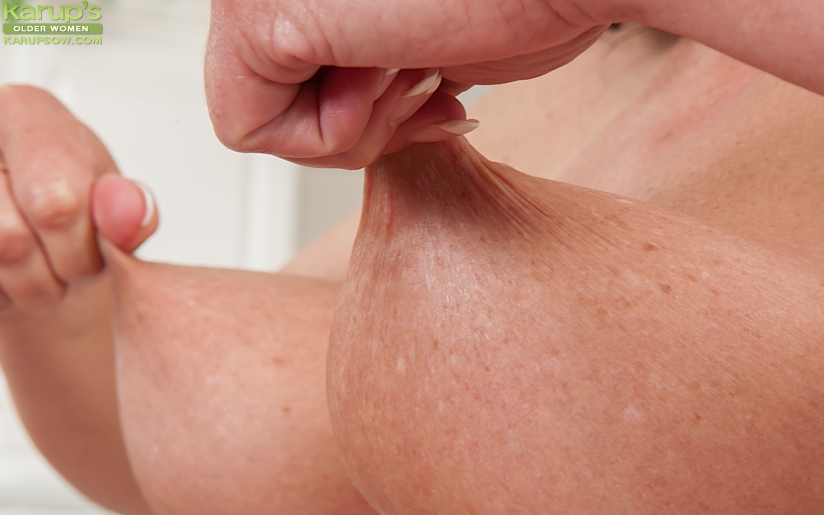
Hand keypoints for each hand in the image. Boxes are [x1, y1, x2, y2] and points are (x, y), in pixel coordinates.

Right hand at [0, 85, 157, 317]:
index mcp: (26, 113)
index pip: (57, 205)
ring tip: (41, 268)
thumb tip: (129, 212)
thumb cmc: (72, 201)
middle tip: (67, 263)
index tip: (92, 245)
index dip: (82, 249)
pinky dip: (0, 296)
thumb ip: (129, 209)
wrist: (37, 224)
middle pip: (11, 241)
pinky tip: (9, 273)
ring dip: (25, 289)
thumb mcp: (114, 201)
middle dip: (54, 273)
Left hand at [204, 0, 612, 166]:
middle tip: (418, 79)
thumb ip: (353, 63)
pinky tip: (387, 75)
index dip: (355, 104)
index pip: (278, 72)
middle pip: (265, 94)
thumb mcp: (414, 45)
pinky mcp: (260, 18)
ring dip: (352, 128)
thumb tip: (333, 105)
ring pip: (251, 115)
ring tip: (409, 68)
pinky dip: (332, 138)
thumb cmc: (522, 2)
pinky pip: (248, 130)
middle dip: (353, 120)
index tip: (424, 78)